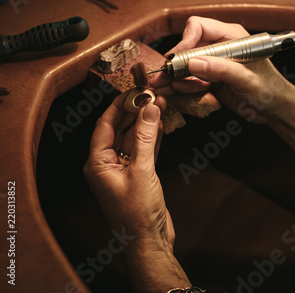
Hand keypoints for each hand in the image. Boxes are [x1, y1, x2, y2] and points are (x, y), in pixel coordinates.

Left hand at [83, 93, 189, 291]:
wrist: (148, 240)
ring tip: (159, 104)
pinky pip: (143, 149)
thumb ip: (145, 137)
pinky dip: (151, 137)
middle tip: (151, 94)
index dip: (119, 105)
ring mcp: (123, 170)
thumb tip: (149, 109)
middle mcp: (106, 164)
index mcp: (97, 163)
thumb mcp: (142, 170)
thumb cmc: (136, 213)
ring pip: (133, 138)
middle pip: (119, 129)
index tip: (134, 90)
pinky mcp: (138, 175)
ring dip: (145, 122)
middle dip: (135, 111)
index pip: (104, 125)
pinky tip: (160, 124)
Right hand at [151, 16, 294, 156]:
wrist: (274, 110)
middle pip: (187, 47)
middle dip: (176, 64)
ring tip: (178, 88)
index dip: (184, 42)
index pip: (198, 27)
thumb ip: (221, 69)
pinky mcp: (210, 78)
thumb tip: (194, 62)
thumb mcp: (247, 79)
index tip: (176, 60)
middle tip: (163, 78)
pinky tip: (181, 93)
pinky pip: (189, 79)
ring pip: (185, 65)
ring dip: (178, 78)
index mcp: (231, 37)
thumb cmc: (269, 90)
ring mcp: (214, 63)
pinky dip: (182, 87)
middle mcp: (220, 47)